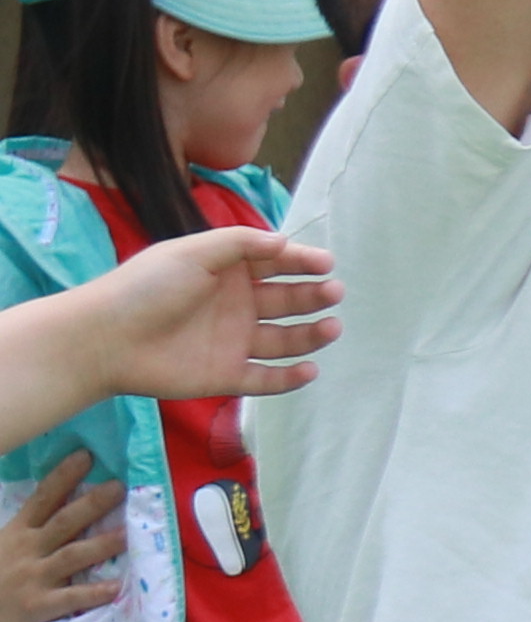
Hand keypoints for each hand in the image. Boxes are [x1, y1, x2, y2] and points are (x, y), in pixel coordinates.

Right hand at [0, 459, 116, 621]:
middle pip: (63, 522)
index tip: (86, 456)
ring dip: (100, 545)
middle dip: (91, 504)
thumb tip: (59, 503)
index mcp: (17, 532)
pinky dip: (93, 593)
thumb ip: (29, 528)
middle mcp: (27, 550)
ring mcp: (33, 578)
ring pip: (71, 556)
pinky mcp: (37, 606)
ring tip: (127, 534)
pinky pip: (70, 598)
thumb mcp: (2, 546)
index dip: (63, 477)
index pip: (42, 499)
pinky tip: (116, 587)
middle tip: (119, 487)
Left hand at [64, 225, 339, 406]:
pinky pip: (265, 379)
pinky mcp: (225, 377)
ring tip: (331, 328)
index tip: (326, 264)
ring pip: (284, 341)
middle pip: (286, 301)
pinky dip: (289, 378)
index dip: (303, 263)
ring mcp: (232, 343)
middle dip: (313, 296)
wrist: (105, 339)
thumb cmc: (146, 287)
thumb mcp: (192, 251)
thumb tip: (285, 242)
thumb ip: (240, 243)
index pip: (275, 265)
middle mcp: (235, 307)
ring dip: (311, 335)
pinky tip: (309, 369)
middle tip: (333, 293)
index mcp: (226, 273)